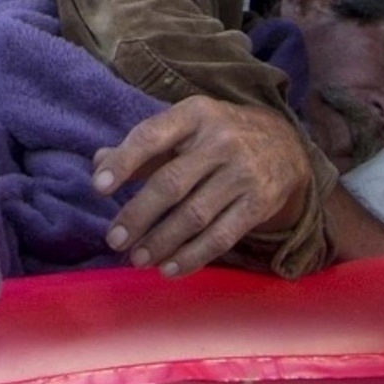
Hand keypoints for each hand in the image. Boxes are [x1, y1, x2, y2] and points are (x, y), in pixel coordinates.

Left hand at [92, 97, 314, 276]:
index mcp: (194, 114)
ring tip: (137, 259)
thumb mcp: (184, 128)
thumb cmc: (218, 136)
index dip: (123, 162)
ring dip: (161, 242)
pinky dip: (192, 257)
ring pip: (194, 216)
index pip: (151, 137)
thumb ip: (142, 147)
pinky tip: (169, 269)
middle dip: (137, 215)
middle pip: (171, 184)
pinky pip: (221, 236)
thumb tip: (98, 163)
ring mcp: (243, 173)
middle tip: (114, 240)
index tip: (99, 188)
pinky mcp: (260, 203)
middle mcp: (220, 141)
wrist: (285, 144)